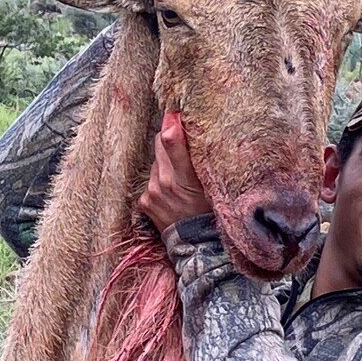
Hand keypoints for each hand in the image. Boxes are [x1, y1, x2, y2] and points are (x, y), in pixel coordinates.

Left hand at [136, 111, 212, 234]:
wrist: (199, 247)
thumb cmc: (214, 213)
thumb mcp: (217, 186)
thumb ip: (206, 160)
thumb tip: (197, 132)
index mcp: (187, 179)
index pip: (172, 144)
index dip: (172, 124)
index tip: (174, 113)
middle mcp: (165, 184)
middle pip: (160, 144)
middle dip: (170, 139)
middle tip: (182, 142)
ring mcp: (152, 193)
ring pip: (156, 162)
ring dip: (166, 164)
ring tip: (181, 178)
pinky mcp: (144, 202)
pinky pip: (150, 181)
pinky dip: (159, 181)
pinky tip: (172, 194)